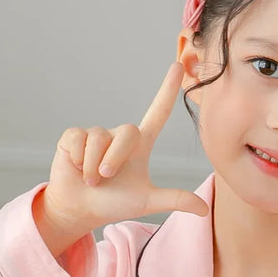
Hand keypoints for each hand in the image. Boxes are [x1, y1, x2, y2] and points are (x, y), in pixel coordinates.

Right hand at [44, 60, 208, 235]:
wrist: (80, 210)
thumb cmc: (113, 203)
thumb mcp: (146, 202)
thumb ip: (174, 199)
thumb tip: (204, 210)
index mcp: (139, 145)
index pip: (157, 113)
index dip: (167, 91)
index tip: (177, 67)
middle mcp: (119, 135)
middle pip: (127, 132)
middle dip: (115, 158)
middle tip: (105, 178)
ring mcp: (96, 134)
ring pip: (98, 138)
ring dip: (93, 166)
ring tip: (91, 180)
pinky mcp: (73, 136)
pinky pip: (78, 140)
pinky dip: (78, 160)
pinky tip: (76, 168)